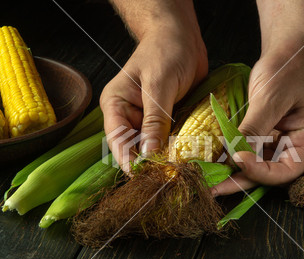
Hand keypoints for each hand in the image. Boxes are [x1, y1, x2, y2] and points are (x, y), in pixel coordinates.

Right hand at [100, 29, 207, 171]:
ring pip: (153, 147)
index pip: (117, 138)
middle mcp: (130, 115)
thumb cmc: (165, 51)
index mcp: (116, 104)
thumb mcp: (158, 85)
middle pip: (135, 147)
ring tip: (177, 171)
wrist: (183, 37)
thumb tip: (148, 153)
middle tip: (165, 177)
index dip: (128, 159)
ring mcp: (149, 119)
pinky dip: (177, 149)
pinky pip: (169, 140)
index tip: (142, 176)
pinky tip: (186, 158)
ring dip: (165, 157)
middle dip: (149, 162)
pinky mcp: (167, 120)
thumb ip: (155, 120)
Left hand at [213, 50, 303, 195]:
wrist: (287, 50)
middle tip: (213, 188)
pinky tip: (216, 159)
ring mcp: (282, 143)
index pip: (286, 171)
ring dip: (234, 171)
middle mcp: (298, 147)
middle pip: (270, 173)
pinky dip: (234, 154)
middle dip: (240, 180)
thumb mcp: (270, 99)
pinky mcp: (268, 136)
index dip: (259, 172)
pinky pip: (251, 151)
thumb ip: (253, 130)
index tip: (235, 160)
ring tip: (209, 178)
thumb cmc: (288, 68)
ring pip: (257, 165)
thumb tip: (232, 156)